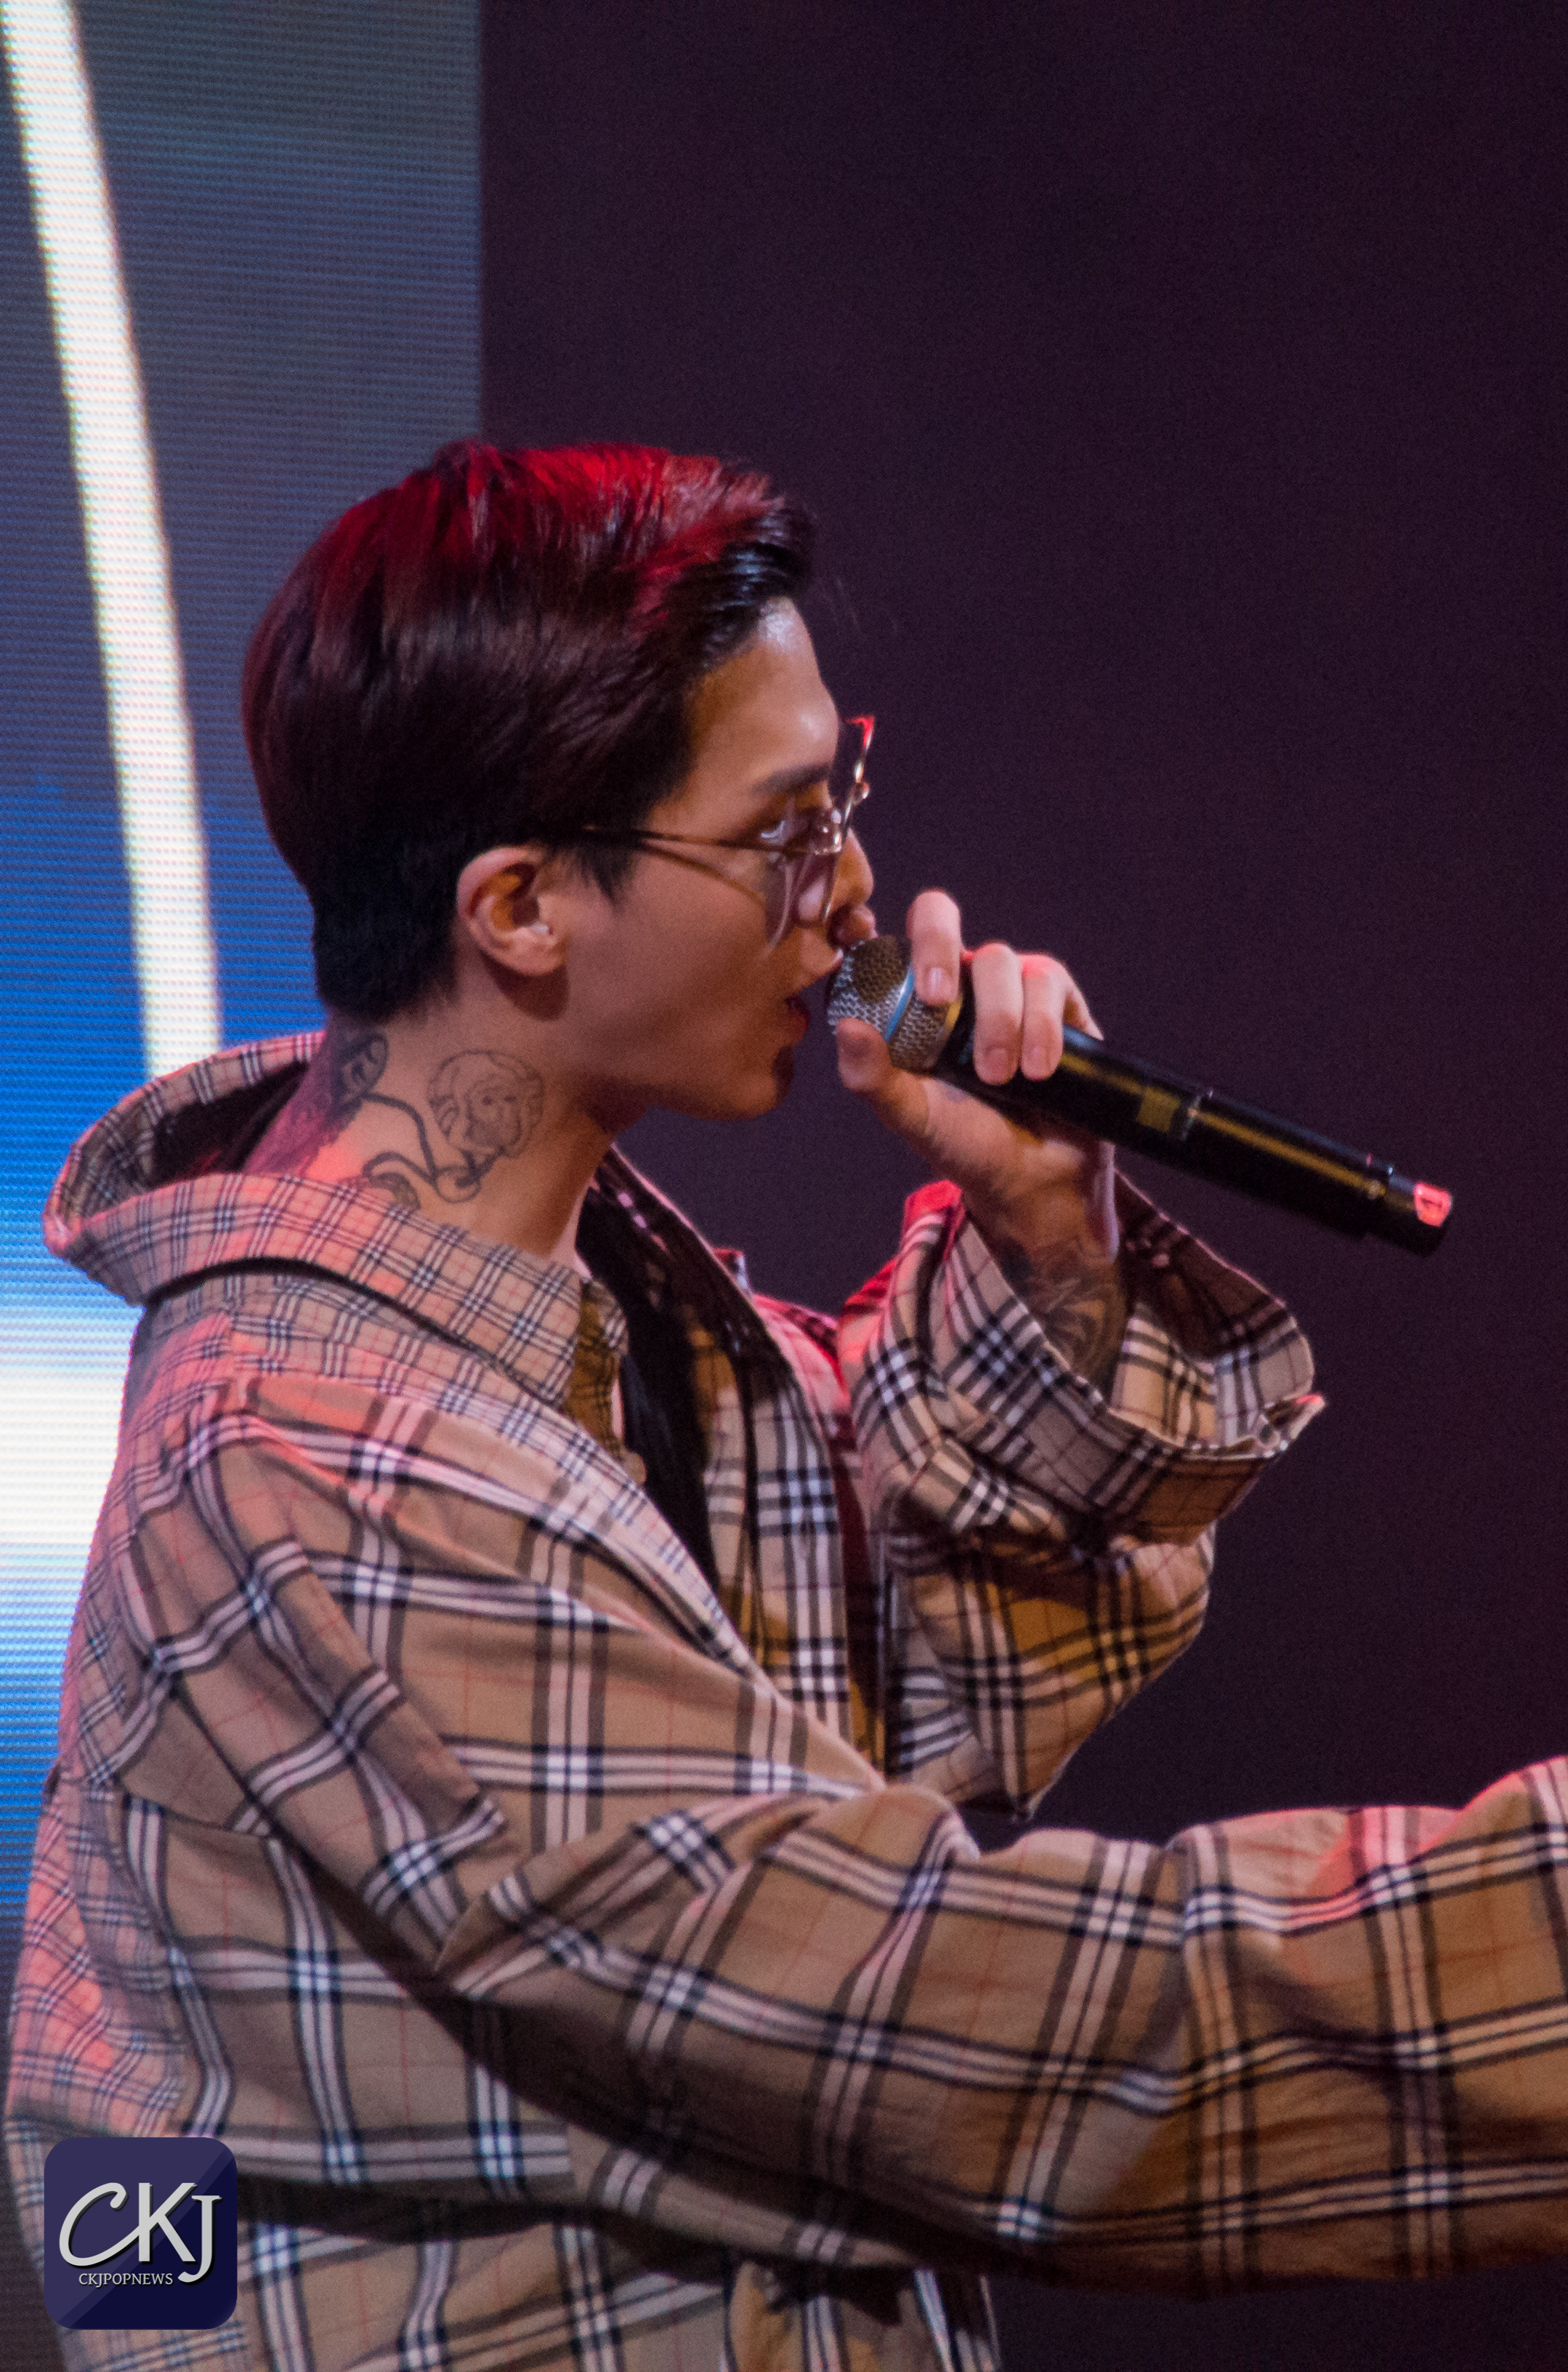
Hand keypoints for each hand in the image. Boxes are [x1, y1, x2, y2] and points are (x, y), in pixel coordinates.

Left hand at [834, 890, 1127, 1385]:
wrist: (1033, 1181)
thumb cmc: (964, 1144)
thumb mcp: (910, 1116)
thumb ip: (871, 1077)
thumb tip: (844, 1028)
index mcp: (908, 997)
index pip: (884, 935)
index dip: (878, 937)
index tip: (894, 980)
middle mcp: (956, 980)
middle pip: (939, 916)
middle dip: (939, 951)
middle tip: (942, 1001)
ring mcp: (1008, 986)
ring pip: (1002, 960)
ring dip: (999, 1019)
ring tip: (1000, 1076)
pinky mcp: (1059, 1002)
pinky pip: (1049, 981)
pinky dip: (1043, 1025)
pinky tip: (1039, 1069)